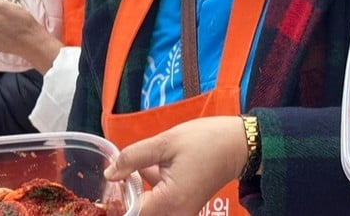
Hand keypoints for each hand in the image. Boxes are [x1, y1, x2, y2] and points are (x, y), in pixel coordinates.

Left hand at [104, 116, 248, 215]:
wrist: (240, 145)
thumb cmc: (206, 141)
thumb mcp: (165, 143)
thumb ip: (133, 158)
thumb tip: (109, 174)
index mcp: (169, 201)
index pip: (131, 211)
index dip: (116, 199)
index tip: (109, 184)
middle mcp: (176, 213)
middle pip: (139, 212)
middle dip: (126, 196)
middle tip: (118, 174)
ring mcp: (181, 212)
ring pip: (149, 208)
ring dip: (137, 192)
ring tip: (132, 168)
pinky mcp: (185, 206)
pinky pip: (160, 204)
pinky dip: (150, 190)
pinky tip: (149, 168)